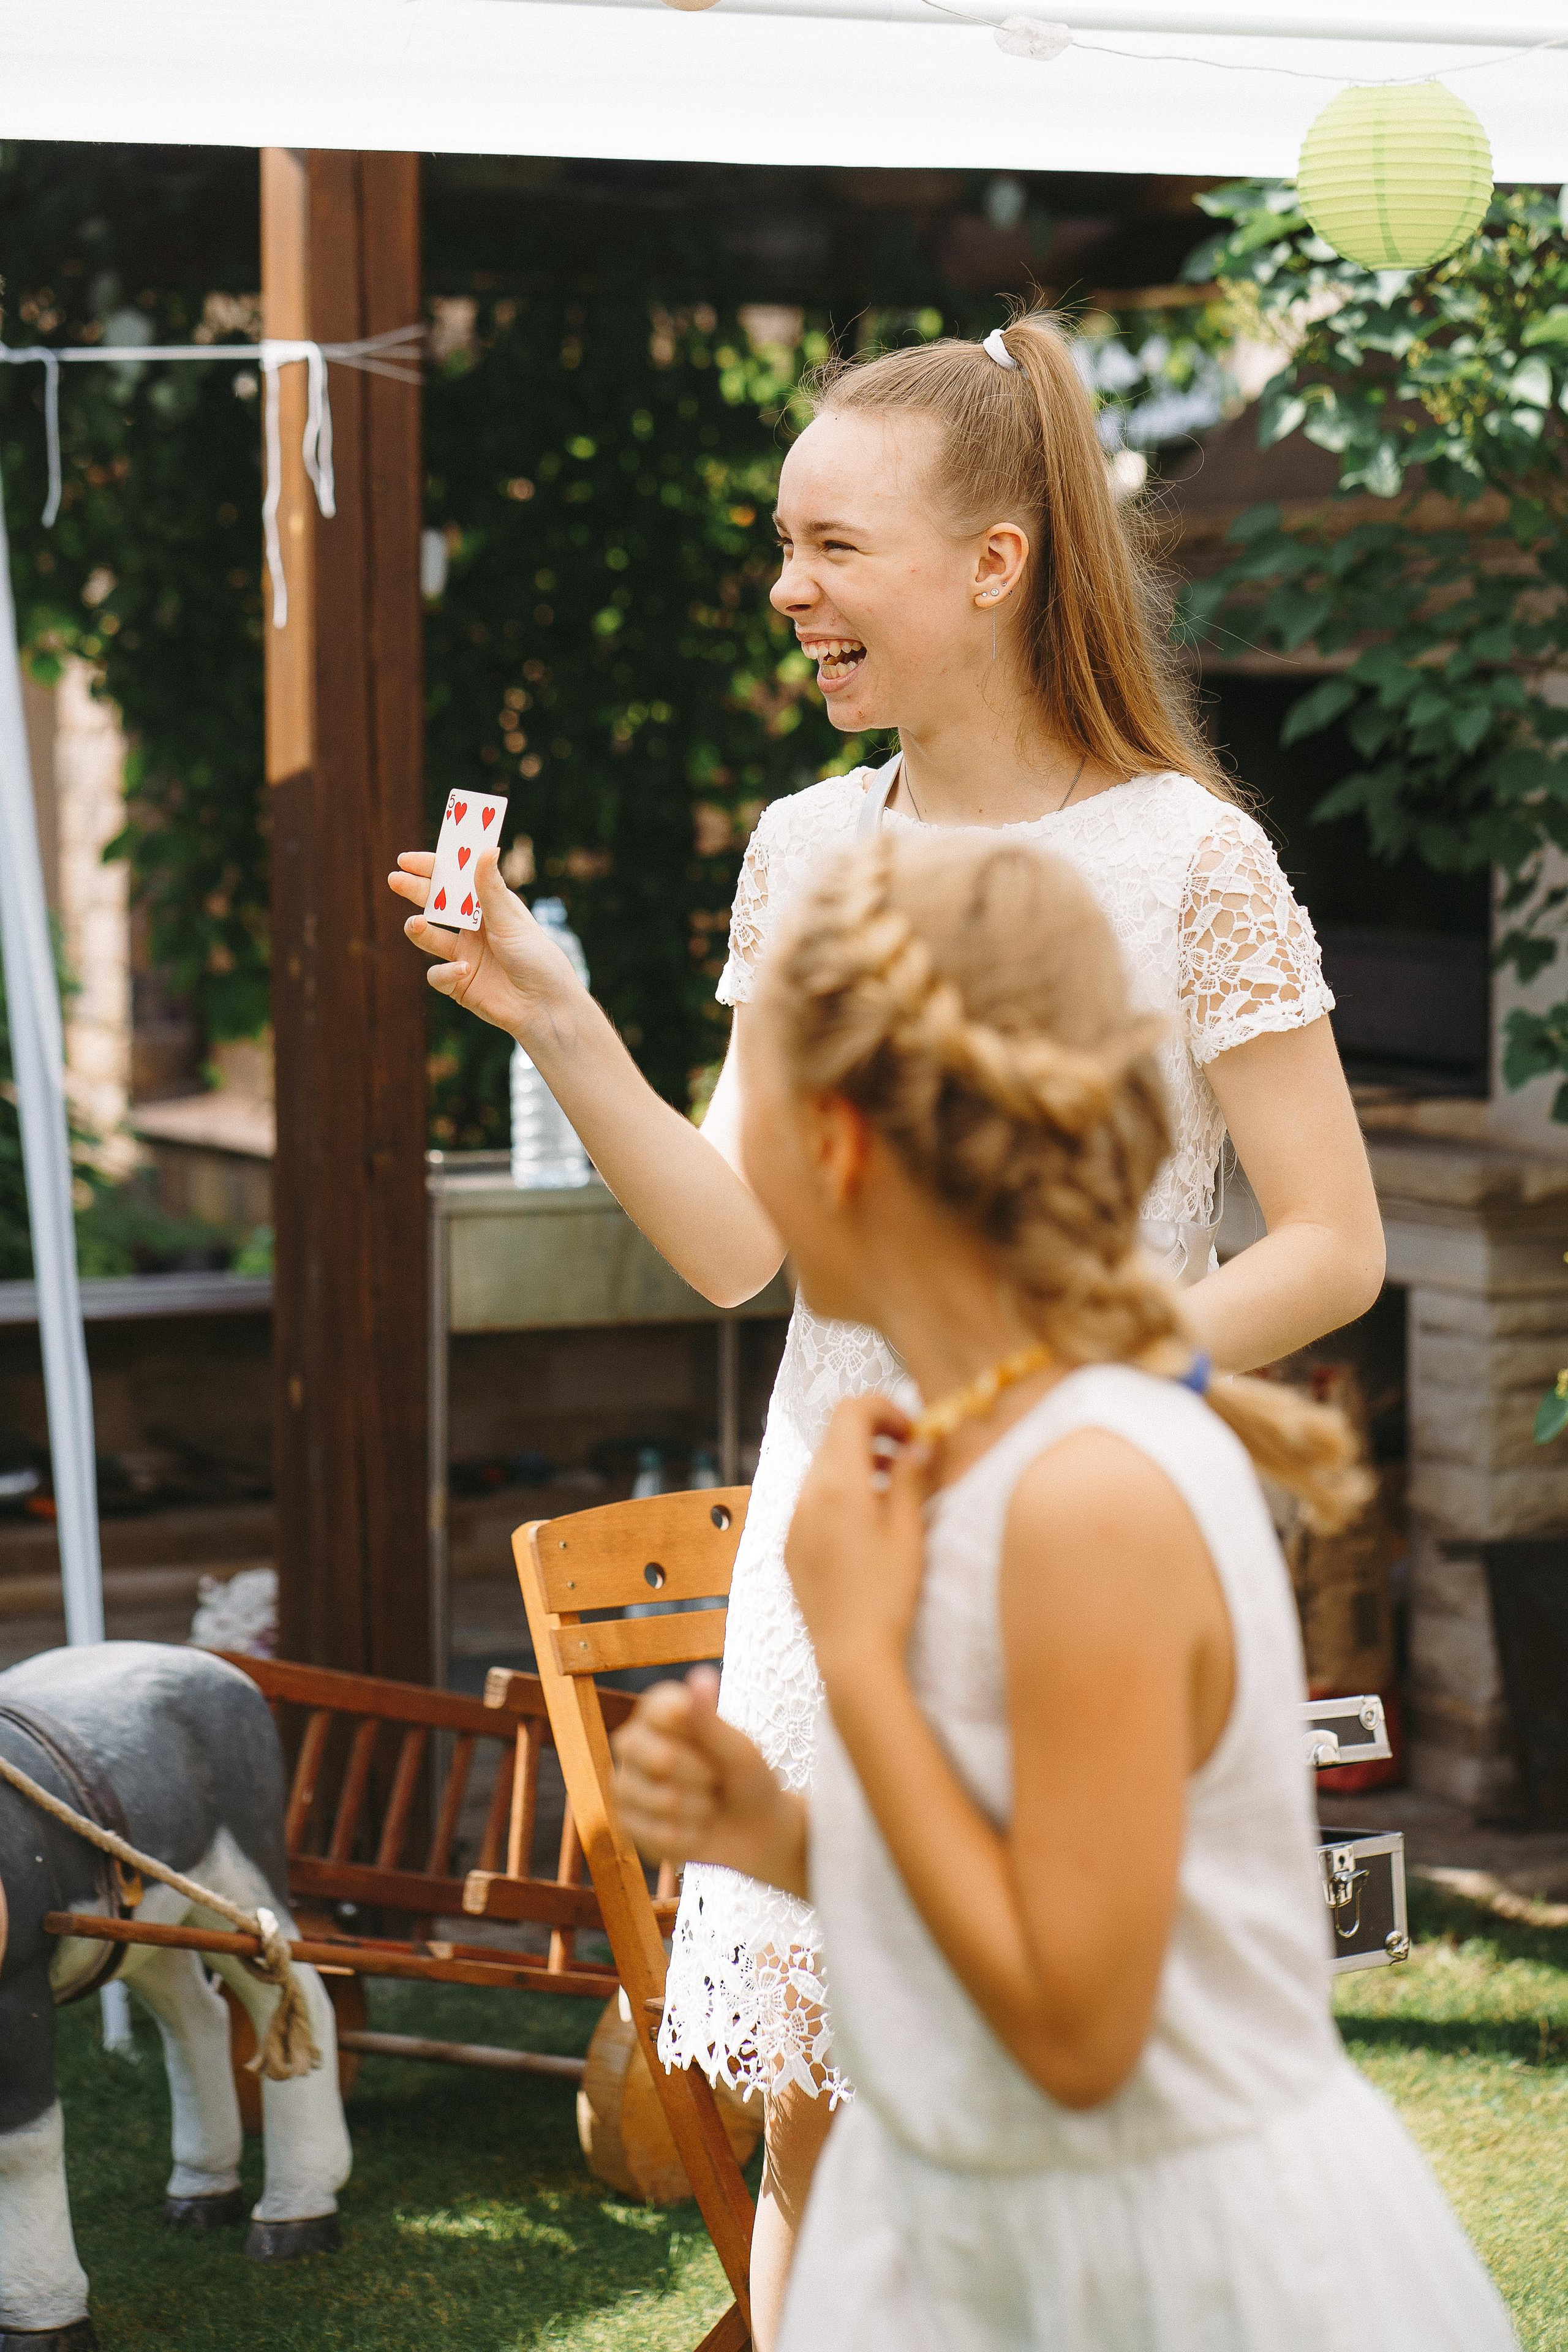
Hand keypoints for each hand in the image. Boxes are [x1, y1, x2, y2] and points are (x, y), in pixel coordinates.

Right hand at [387, 846, 584, 1047]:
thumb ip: (491, 889)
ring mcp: (463, 956)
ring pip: (429, 938)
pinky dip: (445, 972)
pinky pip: (438, 975)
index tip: (407, 860)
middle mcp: (472, 930)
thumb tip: (486, 848)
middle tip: (396, 880)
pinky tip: (464, 970)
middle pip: (436, 905)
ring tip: (417, 924)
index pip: (455, 881)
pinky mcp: (459, 984)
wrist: (546, 1007)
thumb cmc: (538, 959)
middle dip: (415, 892)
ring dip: (419, 930)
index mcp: (488, 908)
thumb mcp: (512, 921)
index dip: (431, 869)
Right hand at [612, 1668, 807, 1894]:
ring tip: (708, 1806)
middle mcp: (636, 1742)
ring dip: (692, 1809)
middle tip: (714, 1779)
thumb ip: (711, 1721)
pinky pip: (649, 1832)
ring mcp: (627, 1783)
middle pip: (640, 1749)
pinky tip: (697, 1831)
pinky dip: (685, 1838)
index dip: (688, 1730)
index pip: (655, 1708)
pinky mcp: (628, 1822)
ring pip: (644, 1794)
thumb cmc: (747, 1779)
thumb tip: (700, 1674)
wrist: (754, 1832)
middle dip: (692, 1772)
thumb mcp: (738, 1751)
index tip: (713, 1743)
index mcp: (660, 1712)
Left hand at [785, 1395, 927, 1686]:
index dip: (885, 1409)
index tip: (914, 1432)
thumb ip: (910, 1478)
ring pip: (822, 1466)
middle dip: (874, 1432)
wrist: (851, 1654)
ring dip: (857, 1461)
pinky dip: (839, 1491)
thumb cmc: (887, 1594)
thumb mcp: (908, 1530)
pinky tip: (867, 1520)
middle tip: (910, 1453)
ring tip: (893, 1485)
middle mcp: (806, 1494)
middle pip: (834, 1435)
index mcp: (837, 1483)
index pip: (850, 1412)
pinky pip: (811, 1499)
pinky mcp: (790, 1544)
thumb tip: (920, 1443)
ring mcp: (793, 1520)